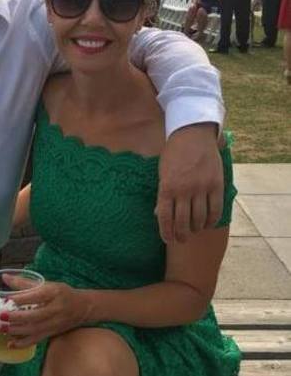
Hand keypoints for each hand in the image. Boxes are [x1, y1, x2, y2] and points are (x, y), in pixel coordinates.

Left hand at [0, 275, 88, 347]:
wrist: (82, 307)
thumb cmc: (62, 293)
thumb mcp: (47, 284)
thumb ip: (25, 282)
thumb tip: (5, 277)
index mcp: (53, 293)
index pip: (36, 296)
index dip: (21, 298)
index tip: (7, 298)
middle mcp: (55, 309)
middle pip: (35, 315)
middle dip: (17, 317)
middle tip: (1, 316)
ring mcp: (54, 323)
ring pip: (34, 329)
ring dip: (17, 331)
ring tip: (3, 328)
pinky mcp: (52, 333)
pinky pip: (37, 340)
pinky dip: (23, 343)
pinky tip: (11, 343)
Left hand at [157, 123, 223, 243]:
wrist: (192, 135)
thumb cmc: (174, 154)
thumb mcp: (162, 172)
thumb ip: (163, 194)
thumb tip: (159, 216)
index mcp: (167, 186)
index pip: (165, 217)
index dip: (166, 232)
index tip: (167, 240)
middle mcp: (184, 189)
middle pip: (182, 222)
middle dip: (181, 235)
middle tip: (181, 239)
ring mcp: (201, 187)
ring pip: (200, 218)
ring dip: (196, 229)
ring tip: (194, 231)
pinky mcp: (216, 184)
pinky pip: (215, 209)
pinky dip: (211, 220)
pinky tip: (207, 223)